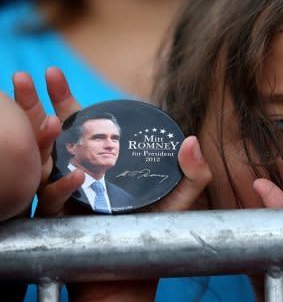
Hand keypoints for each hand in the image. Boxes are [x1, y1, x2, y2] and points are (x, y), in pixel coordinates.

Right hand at [14, 67, 212, 300]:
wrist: (136, 271)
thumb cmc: (155, 232)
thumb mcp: (179, 200)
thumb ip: (193, 174)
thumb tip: (193, 140)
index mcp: (99, 161)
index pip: (77, 125)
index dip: (64, 99)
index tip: (53, 76)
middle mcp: (78, 172)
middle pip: (51, 134)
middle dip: (34, 105)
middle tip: (24, 78)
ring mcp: (67, 195)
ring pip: (43, 161)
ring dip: (38, 138)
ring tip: (37, 114)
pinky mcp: (61, 220)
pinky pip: (54, 201)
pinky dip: (62, 188)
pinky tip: (73, 177)